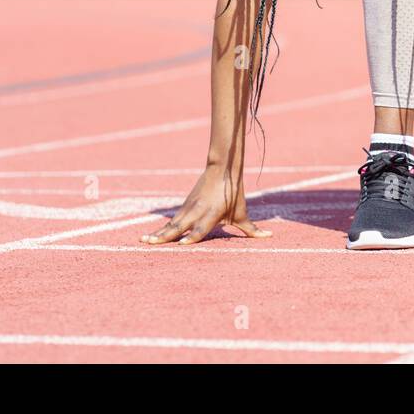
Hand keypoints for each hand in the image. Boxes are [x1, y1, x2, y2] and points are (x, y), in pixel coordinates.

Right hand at [139, 164, 272, 244]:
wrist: (221, 169)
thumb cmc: (233, 194)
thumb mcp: (242, 212)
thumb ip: (252, 229)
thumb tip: (269, 237)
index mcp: (212, 213)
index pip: (201, 228)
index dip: (193, 236)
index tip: (184, 244)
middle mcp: (197, 211)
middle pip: (180, 226)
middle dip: (166, 236)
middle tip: (151, 244)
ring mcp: (188, 209)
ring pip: (171, 224)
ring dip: (158, 233)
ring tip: (143, 240)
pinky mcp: (184, 207)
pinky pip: (171, 221)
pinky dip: (160, 229)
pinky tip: (149, 237)